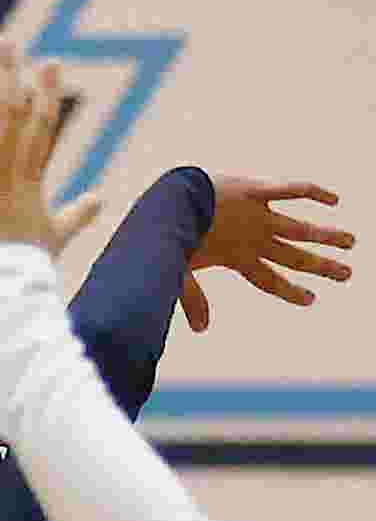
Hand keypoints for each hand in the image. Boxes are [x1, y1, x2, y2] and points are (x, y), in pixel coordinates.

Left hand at [0, 43, 105, 264]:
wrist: (8, 286)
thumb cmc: (29, 263)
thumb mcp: (58, 233)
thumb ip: (78, 212)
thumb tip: (100, 198)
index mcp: (30, 175)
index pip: (41, 125)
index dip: (46, 93)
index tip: (49, 63)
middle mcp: (6, 168)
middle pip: (11, 112)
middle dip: (9, 75)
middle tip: (8, 42)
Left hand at [175, 176, 353, 333]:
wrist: (169, 200)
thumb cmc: (169, 234)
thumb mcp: (178, 270)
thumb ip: (192, 299)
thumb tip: (201, 330)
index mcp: (237, 258)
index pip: (270, 280)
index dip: (290, 292)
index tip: (310, 299)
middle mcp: (254, 239)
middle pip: (295, 257)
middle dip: (322, 267)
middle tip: (346, 274)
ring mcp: (259, 215)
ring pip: (302, 228)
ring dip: (328, 236)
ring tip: (351, 242)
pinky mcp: (257, 190)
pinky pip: (293, 190)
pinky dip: (315, 193)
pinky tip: (334, 200)